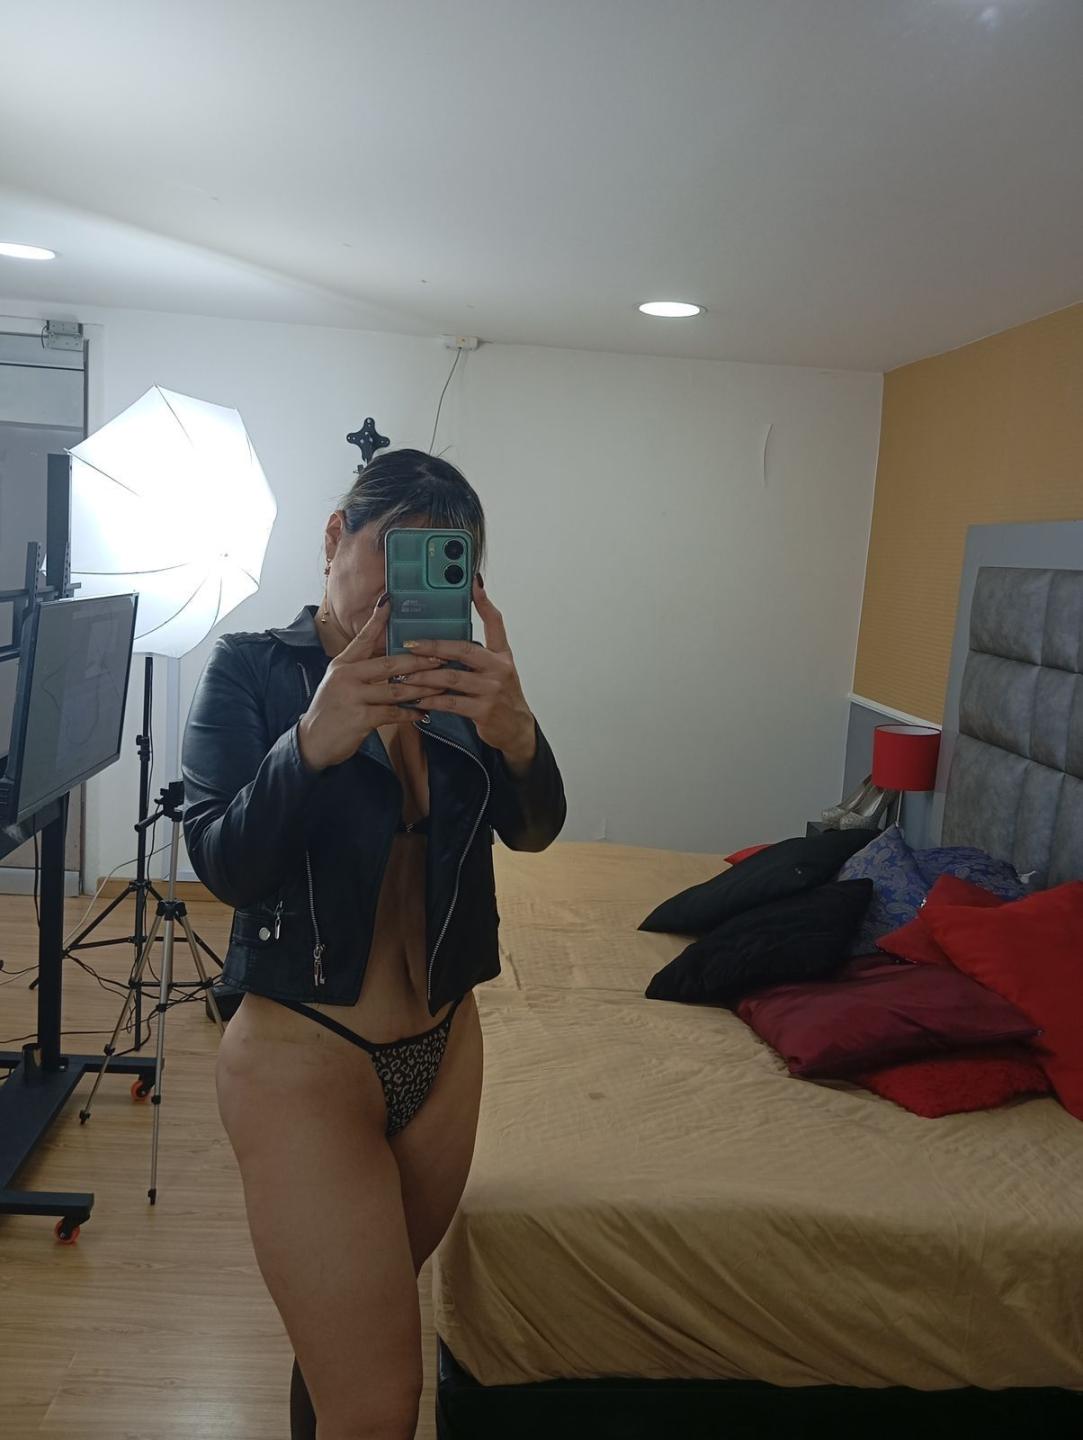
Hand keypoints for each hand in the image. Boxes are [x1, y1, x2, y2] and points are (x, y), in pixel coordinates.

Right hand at [297, 595, 447, 771]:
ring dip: (422, 689)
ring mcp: (353, 696)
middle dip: (419, 661)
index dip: (377, 620)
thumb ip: (361, 670)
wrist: (312, 741)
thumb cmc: (331, 711)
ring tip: (441, 686)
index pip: (363, 638)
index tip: (390, 602)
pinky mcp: (360, 717)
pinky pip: (393, 713)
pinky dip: (410, 713)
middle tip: (441, 658)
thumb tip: (391, 660)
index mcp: (343, 664)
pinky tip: (423, 712)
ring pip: (396, 689)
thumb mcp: (340, 683)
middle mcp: (346, 676)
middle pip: (390, 664)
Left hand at [402, 577, 536, 767]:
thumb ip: (486, 641)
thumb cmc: (501, 692)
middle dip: (434, 646)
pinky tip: (415, 698)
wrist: (516, 728)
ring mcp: (491, 691)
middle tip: (410, 644)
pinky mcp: (482, 712)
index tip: (472, 582)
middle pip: (464, 650)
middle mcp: (498, 669)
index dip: (484, 602)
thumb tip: (466, 615)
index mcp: (501, 655)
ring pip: (451, 678)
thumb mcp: (500, 664)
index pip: (495, 622)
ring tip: (404, 674)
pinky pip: (450, 703)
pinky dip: (430, 700)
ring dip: (424, 676)